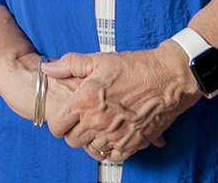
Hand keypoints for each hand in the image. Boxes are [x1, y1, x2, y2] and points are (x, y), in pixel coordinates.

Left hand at [40, 43, 200, 161]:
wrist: (170, 77)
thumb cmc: (135, 66)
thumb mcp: (100, 60)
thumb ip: (70, 64)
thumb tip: (47, 67)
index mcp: (86, 100)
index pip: (57, 125)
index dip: (59, 120)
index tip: (66, 115)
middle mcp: (99, 121)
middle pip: (72, 140)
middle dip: (74, 130)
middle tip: (83, 118)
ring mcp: (116, 135)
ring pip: (90, 150)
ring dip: (92, 139)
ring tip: (99, 125)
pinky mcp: (132, 144)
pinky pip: (111, 156)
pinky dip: (110, 148)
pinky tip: (113, 133)